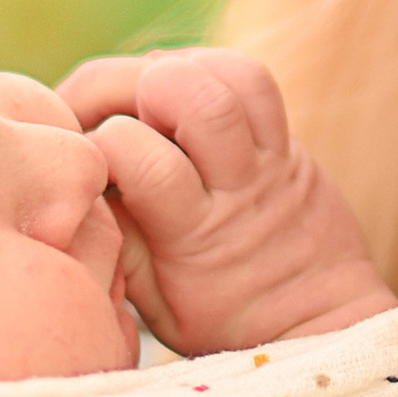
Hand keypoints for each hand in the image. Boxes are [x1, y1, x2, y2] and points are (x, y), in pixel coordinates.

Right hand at [60, 45, 394, 355]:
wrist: (323, 328)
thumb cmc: (224, 325)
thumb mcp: (154, 307)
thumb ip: (117, 242)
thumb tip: (75, 185)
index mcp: (194, 233)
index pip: (134, 152)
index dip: (91, 142)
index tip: (75, 160)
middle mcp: (237, 185)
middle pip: (187, 90)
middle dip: (126, 83)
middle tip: (97, 109)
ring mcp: (271, 158)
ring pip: (231, 72)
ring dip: (174, 68)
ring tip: (142, 99)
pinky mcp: (289, 143)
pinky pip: (257, 82)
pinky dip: (212, 71)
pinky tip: (181, 97)